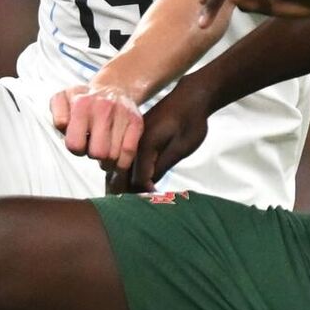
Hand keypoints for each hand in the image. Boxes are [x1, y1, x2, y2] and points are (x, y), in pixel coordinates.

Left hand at [51, 82, 144, 170]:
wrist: (113, 88)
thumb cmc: (84, 100)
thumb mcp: (62, 100)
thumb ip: (57, 114)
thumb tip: (64, 125)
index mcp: (81, 104)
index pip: (75, 145)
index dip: (76, 149)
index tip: (79, 143)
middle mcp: (103, 107)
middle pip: (97, 153)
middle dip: (93, 155)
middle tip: (93, 147)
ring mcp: (122, 114)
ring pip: (114, 156)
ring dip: (107, 160)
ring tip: (104, 151)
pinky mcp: (136, 122)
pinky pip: (129, 153)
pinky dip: (122, 162)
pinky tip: (116, 158)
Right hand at [111, 75, 213, 195]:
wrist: (190, 97)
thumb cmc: (190, 122)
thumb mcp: (181, 148)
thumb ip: (162, 167)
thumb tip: (147, 187)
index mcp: (144, 144)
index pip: (137, 178)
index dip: (143, 193)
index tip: (154, 202)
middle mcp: (132, 142)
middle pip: (120, 174)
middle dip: (123, 193)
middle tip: (128, 211)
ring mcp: (131, 140)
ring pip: (118, 167)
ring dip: (119, 184)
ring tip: (122, 203)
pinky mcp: (134, 139)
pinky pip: (123, 159)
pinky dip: (123, 173)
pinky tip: (125, 185)